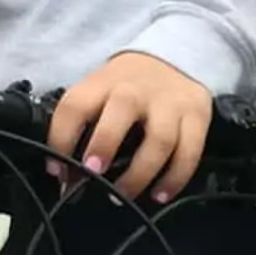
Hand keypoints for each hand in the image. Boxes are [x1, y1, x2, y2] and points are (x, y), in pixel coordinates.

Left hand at [47, 51, 212, 202]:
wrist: (173, 59)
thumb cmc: (125, 85)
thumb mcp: (99, 91)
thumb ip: (83, 125)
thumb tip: (66, 175)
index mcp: (101, 83)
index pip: (75, 106)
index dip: (61, 138)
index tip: (57, 170)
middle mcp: (135, 91)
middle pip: (121, 112)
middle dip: (104, 144)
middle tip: (92, 173)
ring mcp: (169, 104)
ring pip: (160, 140)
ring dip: (141, 173)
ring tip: (123, 195)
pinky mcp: (197, 118)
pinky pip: (190, 153)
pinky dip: (175, 178)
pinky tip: (160, 195)